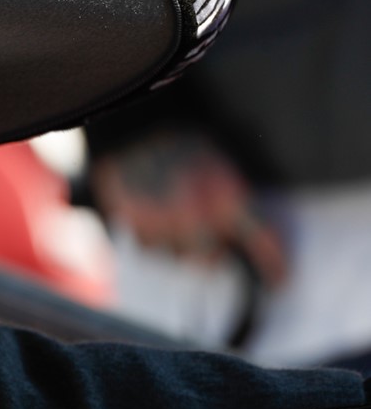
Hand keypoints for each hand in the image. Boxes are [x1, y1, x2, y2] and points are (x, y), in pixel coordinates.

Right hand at [89, 131, 286, 287]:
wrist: (130, 128)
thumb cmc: (178, 141)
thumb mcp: (219, 163)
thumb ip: (233, 201)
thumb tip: (242, 230)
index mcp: (228, 200)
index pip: (262, 242)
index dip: (275, 265)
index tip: (279, 280)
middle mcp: (198, 219)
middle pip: (210, 261)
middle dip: (210, 255)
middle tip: (206, 240)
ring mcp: (165, 226)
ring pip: (177, 256)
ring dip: (178, 245)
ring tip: (171, 215)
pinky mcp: (136, 226)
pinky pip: (148, 246)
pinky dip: (151, 237)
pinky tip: (151, 212)